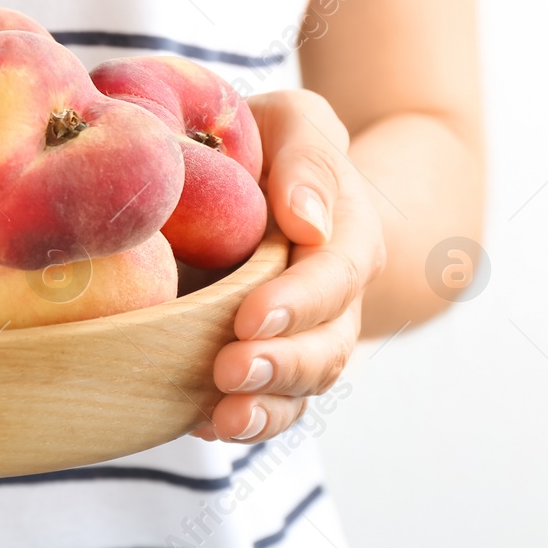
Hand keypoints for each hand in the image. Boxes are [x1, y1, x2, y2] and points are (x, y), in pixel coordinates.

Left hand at [192, 90, 384, 443]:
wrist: (270, 173)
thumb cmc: (275, 140)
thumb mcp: (295, 123)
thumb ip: (307, 161)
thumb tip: (307, 222)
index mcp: (347, 236)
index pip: (335, 277)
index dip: (298, 302)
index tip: (252, 316)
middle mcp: (334, 298)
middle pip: (326, 346)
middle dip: (281, 365)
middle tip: (229, 370)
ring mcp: (303, 335)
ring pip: (302, 387)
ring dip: (266, 406)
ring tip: (221, 418)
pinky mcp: (266, 356)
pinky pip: (270, 402)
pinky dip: (243, 419)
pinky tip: (200, 424)